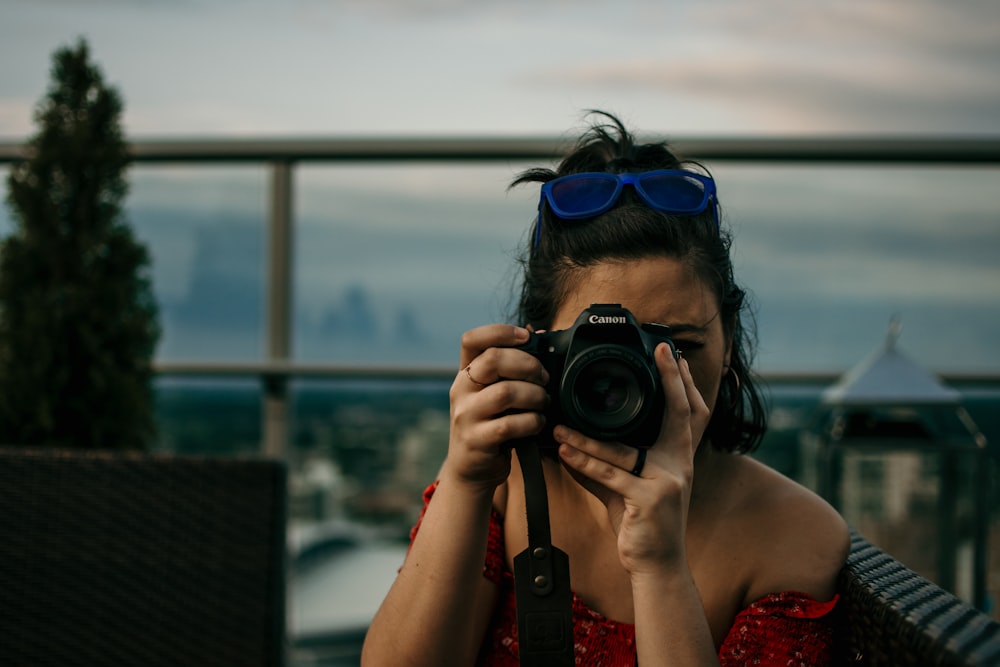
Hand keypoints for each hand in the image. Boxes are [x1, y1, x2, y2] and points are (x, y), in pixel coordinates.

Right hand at [443, 324, 550, 491]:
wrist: (471, 469)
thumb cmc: (491, 425)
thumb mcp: (494, 394)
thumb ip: (511, 369)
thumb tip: (541, 336)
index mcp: (466, 373)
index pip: (472, 340)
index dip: (500, 331)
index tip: (527, 337)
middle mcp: (461, 390)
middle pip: (493, 360)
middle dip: (528, 365)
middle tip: (543, 378)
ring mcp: (466, 415)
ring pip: (506, 392)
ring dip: (534, 396)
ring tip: (543, 403)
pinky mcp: (476, 440)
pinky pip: (510, 424)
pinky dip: (532, 421)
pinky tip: (537, 423)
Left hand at [554, 343, 710, 574]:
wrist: (656, 565)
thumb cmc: (639, 521)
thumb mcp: (626, 484)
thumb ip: (605, 459)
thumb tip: (567, 437)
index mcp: (678, 457)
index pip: (689, 412)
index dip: (685, 382)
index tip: (675, 353)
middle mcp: (680, 465)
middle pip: (680, 414)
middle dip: (672, 380)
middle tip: (660, 353)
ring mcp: (669, 482)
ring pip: (624, 449)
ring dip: (586, 437)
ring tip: (559, 425)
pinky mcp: (652, 500)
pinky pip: (612, 475)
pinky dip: (584, 462)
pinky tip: (564, 451)